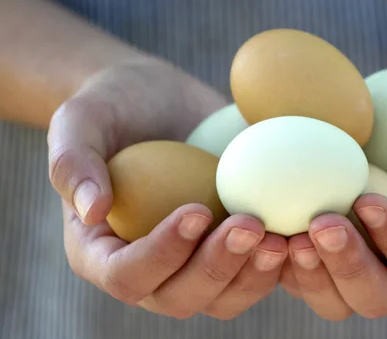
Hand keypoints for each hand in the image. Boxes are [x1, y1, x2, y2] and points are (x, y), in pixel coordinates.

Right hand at [48, 59, 286, 318]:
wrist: (157, 99)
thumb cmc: (113, 106)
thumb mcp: (80, 118)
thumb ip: (72, 161)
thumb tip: (91, 210)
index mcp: (101, 249)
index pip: (126, 275)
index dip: (161, 254)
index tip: (196, 210)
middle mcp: (150, 267)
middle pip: (180, 296)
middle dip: (217, 268)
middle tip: (250, 224)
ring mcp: (193, 260)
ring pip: (224, 297)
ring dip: (254, 275)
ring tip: (281, 237)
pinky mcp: (229, 246)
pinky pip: (255, 272)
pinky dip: (280, 262)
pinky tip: (302, 231)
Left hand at [280, 75, 386, 319]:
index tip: (367, 200)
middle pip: (378, 297)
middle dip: (347, 268)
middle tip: (318, 225)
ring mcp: (366, 260)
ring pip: (335, 297)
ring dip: (309, 274)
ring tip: (285, 233)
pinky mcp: (331, 245)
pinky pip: (303, 269)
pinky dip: (281, 257)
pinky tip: (263, 224)